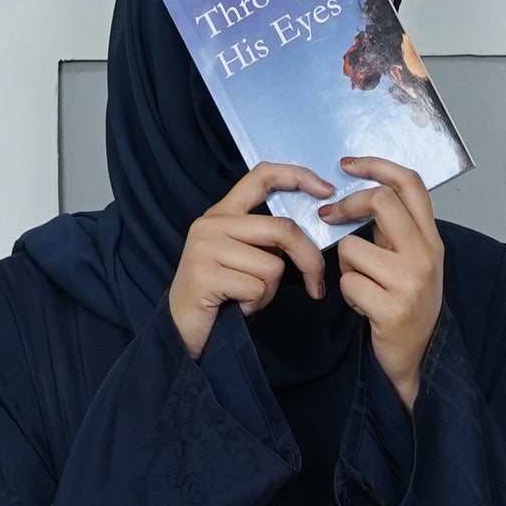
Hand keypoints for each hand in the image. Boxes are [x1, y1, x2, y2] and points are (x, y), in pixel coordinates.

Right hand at [167, 162, 335, 359]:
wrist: (179, 329)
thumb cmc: (220, 295)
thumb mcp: (242, 257)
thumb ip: (265, 238)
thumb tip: (310, 234)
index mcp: (222, 213)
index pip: (262, 176)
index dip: (297, 176)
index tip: (326, 191)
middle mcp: (212, 223)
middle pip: (282, 229)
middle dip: (309, 260)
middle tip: (316, 286)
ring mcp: (206, 248)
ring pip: (273, 265)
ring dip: (269, 291)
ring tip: (244, 297)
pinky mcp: (205, 275)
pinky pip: (257, 289)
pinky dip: (255, 304)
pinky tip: (235, 306)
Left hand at [320, 157, 443, 409]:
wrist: (420, 359)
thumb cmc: (408, 307)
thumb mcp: (413, 262)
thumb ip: (394, 233)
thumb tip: (357, 200)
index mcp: (432, 239)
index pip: (410, 183)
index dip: (377, 165)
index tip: (348, 164)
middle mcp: (426, 255)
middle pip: (381, 202)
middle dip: (347, 205)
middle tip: (329, 216)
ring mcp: (410, 282)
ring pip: (352, 249)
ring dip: (346, 267)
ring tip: (362, 286)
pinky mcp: (391, 308)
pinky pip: (348, 284)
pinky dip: (348, 295)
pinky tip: (363, 307)